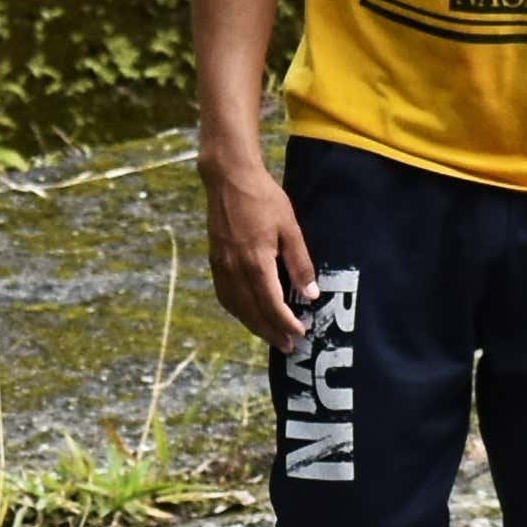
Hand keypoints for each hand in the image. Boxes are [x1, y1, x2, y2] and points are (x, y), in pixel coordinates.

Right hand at [205, 156, 319, 346]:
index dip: (286, 323)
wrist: (229, 179)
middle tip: (288, 347)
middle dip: (271, 332)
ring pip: (237, 307)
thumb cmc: (264, 199)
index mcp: (256, 263)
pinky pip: (225, 296)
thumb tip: (311, 294)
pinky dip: (238, 311)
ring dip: (254, 325)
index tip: (300, 334)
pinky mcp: (215, 261)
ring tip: (271, 336)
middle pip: (253, 312)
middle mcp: (235, 270)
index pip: (271, 304)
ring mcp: (221, 267)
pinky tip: (247, 314)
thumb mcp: (290, 228)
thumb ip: (300, 263)